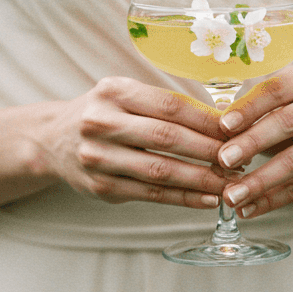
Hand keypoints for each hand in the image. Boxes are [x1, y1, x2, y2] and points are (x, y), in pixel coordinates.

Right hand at [43, 77, 229, 208]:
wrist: (52, 140)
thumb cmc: (104, 114)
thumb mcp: (125, 95)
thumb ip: (165, 105)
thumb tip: (224, 120)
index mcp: (113, 92)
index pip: (171, 106)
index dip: (208, 120)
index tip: (238, 131)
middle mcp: (102, 122)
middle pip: (167, 138)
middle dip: (210, 151)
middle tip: (241, 160)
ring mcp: (98, 157)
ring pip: (161, 170)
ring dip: (201, 179)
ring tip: (230, 183)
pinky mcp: (101, 187)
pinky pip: (151, 194)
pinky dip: (183, 198)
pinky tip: (207, 199)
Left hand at [215, 66, 292, 218]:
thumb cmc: (292, 117)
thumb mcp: (274, 106)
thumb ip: (247, 111)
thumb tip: (209, 124)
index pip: (275, 90)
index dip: (249, 108)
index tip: (223, 126)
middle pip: (287, 123)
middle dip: (251, 143)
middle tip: (223, 161)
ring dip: (259, 181)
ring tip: (231, 195)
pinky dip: (272, 201)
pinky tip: (248, 209)